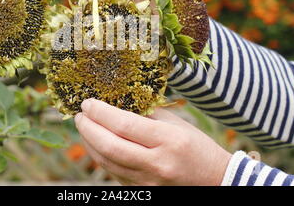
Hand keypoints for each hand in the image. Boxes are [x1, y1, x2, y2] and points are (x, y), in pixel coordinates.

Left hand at [74, 98, 231, 185]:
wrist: (214, 180)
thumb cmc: (196, 146)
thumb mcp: (175, 123)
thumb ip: (146, 113)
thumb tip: (115, 102)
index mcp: (168, 140)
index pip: (124, 125)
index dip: (100, 112)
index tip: (88, 102)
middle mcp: (156, 163)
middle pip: (110, 146)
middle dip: (88, 128)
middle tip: (79, 115)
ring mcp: (148, 181)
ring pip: (107, 162)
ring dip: (89, 143)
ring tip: (84, 127)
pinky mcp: (142, 191)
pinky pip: (113, 173)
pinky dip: (100, 156)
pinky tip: (95, 143)